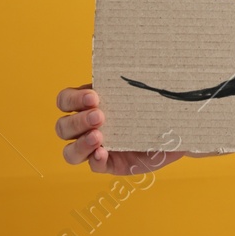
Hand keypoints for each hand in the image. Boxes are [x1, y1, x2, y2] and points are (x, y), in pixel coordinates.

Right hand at [54, 82, 188, 175]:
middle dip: (78, 120)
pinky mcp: (107, 164)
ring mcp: (94, 148)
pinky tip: (103, 153)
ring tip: (99, 136)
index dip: (73, 99)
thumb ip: (137, 85)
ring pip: (69, 151)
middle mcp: (86, 127)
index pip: (65, 100)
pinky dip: (95, 160)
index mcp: (89, 105)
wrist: (171, 134)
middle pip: (63, 127)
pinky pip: (93, 166)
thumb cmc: (154, 109)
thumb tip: (141, 68)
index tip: (94, 96)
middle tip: (100, 116)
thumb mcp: (145, 95)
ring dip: (81, 143)